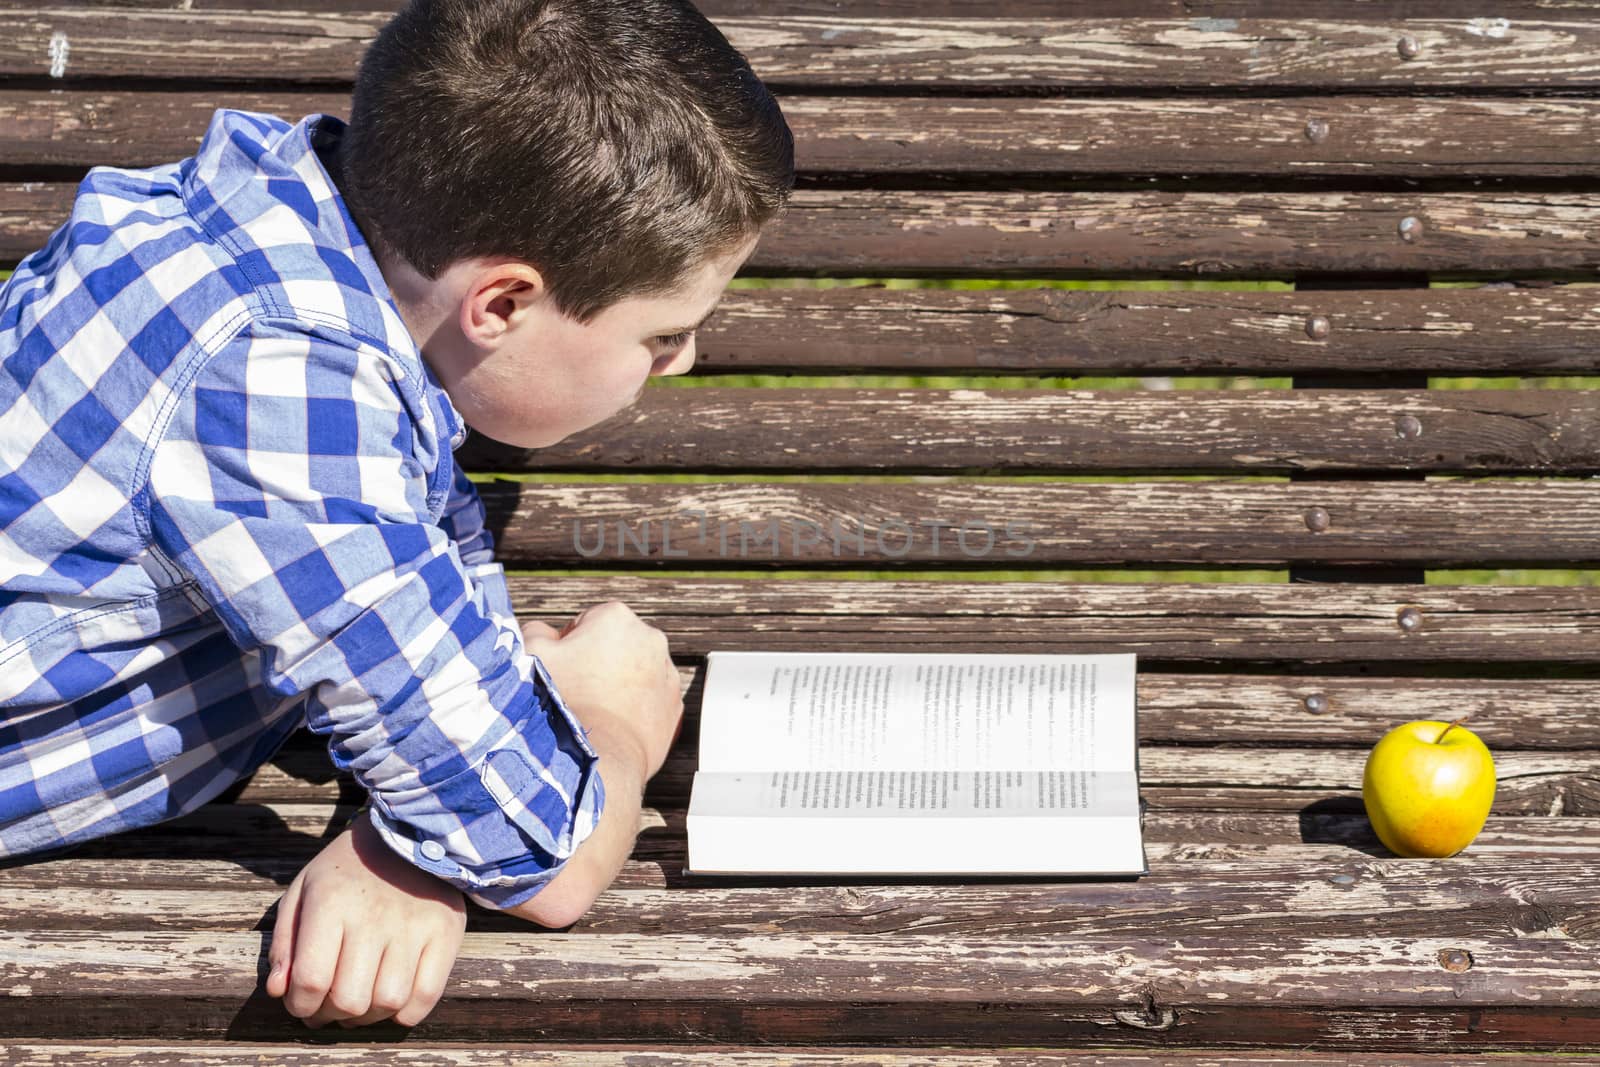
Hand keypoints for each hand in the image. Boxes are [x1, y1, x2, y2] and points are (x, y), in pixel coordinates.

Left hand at [265, 812, 466, 1028]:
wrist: (408, 832)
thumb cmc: (346, 868)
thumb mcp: (303, 891)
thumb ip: (285, 942)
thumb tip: (279, 991)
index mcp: (332, 903)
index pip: (311, 980)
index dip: (299, 1005)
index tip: (301, 1002)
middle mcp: (374, 917)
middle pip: (349, 999)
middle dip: (330, 1015)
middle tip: (327, 1007)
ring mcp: (415, 926)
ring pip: (388, 1002)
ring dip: (367, 1017)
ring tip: (359, 1004)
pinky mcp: (446, 932)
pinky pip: (425, 996)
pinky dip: (405, 1013)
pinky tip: (391, 1001)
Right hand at [520, 600, 683, 778]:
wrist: (597, 759)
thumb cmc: (561, 702)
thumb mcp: (530, 654)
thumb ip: (537, 631)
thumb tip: (547, 634)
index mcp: (616, 617)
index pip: (586, 623)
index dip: (566, 647)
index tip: (559, 671)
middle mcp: (651, 638)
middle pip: (614, 647)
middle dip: (595, 664)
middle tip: (574, 693)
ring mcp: (667, 674)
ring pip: (634, 675)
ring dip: (616, 687)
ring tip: (593, 714)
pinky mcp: (674, 707)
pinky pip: (649, 703)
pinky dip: (633, 711)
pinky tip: (611, 727)